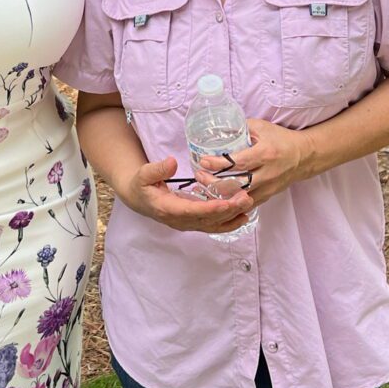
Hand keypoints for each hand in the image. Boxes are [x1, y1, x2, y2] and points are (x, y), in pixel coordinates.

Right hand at [118, 156, 254, 233]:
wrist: (139, 199)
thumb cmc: (142, 185)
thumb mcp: (144, 174)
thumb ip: (157, 169)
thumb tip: (172, 162)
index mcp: (168, 209)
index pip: (192, 212)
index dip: (210, 209)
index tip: (226, 204)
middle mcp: (180, 221)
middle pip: (207, 220)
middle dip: (228, 210)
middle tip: (245, 198)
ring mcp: (188, 224)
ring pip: (213, 224)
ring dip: (232, 216)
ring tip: (248, 204)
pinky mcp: (194, 222)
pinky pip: (213, 225)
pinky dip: (229, 222)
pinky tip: (243, 215)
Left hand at [194, 119, 312, 205]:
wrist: (303, 156)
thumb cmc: (281, 139)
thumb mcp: (262, 127)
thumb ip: (241, 128)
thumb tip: (219, 129)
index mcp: (265, 154)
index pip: (237, 163)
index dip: (218, 164)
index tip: (203, 162)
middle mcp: (267, 174)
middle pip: (236, 185)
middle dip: (213, 182)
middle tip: (199, 176)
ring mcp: (268, 188)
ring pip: (239, 198)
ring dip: (219, 195)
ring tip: (204, 187)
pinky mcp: (267, 197)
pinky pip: (246, 204)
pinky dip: (231, 202)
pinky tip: (218, 197)